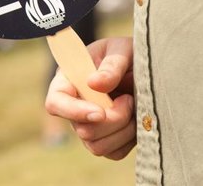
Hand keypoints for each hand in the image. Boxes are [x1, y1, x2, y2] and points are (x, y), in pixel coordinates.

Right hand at [45, 37, 135, 159]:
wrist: (146, 69)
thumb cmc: (128, 53)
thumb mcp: (122, 49)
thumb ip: (111, 65)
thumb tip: (94, 84)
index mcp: (70, 80)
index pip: (56, 102)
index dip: (73, 111)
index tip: (100, 112)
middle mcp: (75, 107)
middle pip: (82, 130)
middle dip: (112, 119)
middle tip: (128, 98)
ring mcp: (89, 126)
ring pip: (97, 146)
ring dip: (123, 129)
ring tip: (133, 105)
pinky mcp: (106, 140)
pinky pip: (114, 153)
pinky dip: (130, 138)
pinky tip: (136, 118)